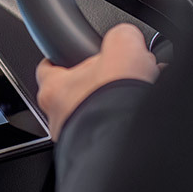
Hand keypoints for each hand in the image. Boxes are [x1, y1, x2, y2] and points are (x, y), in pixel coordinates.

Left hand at [36, 23, 159, 139]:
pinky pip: (110, 135)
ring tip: (140, 98)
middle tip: (120, 77)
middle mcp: (59, 118)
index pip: (47, 67)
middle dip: (99, 84)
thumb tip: (127, 37)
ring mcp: (76, 140)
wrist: (128, 147)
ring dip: (115, 106)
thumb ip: (121, 36)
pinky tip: (145, 119)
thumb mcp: (123, 48)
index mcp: (54, 89)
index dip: (60, 58)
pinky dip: (124, 126)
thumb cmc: (114, 103)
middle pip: (76, 92)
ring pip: (94, 115)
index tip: (68, 54)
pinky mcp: (96, 155)